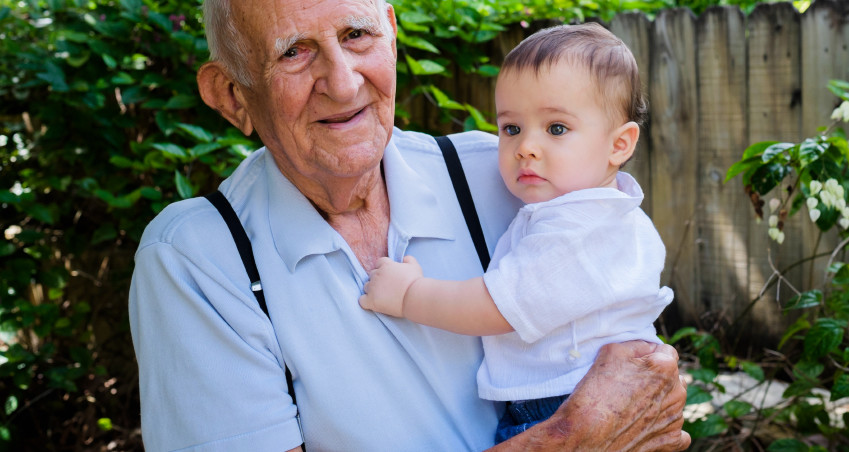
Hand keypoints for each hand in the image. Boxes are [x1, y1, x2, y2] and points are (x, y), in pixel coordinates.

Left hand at [359, 256, 422, 317]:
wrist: (414, 297)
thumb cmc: (415, 282)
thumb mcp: (415, 266)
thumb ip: (409, 259)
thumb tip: (404, 258)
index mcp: (386, 265)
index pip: (379, 263)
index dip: (383, 269)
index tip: (389, 276)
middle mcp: (377, 274)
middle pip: (371, 275)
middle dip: (378, 280)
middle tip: (387, 287)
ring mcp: (372, 287)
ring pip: (366, 287)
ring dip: (372, 290)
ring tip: (382, 297)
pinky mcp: (371, 300)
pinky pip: (362, 300)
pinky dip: (366, 302)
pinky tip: (373, 304)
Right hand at [491, 341, 689, 450]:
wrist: (587, 436)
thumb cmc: (596, 392)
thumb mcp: (610, 352)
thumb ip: (636, 344)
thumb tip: (648, 347)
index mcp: (665, 367)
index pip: (666, 351)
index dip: (648, 356)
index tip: (632, 365)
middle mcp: (677, 392)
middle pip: (672, 377)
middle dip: (656, 379)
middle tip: (630, 386)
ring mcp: (676, 418)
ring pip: (673, 402)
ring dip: (659, 402)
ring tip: (632, 408)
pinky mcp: (671, 441)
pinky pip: (677, 432)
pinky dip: (664, 428)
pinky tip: (646, 427)